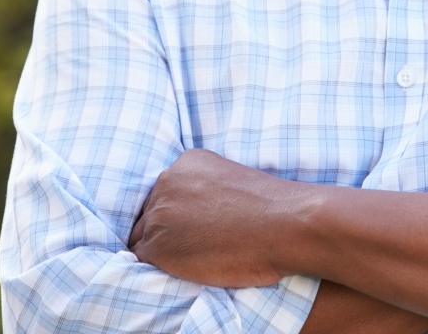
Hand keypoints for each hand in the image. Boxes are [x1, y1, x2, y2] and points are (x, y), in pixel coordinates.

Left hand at [129, 148, 293, 286]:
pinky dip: (160, 267)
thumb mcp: (232, 180)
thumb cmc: (270, 207)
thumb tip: (193, 213)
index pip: (165, 190)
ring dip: (162, 248)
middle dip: (167, 228)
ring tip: (192, 257)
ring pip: (143, 236)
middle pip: (150, 211)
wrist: (284, 223)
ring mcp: (159, 213)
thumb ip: (204, 189)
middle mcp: (167, 181)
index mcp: (187, 161)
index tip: (195, 225)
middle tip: (194, 244)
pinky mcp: (157, 246)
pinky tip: (186, 267)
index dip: (178, 212)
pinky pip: (143, 260)